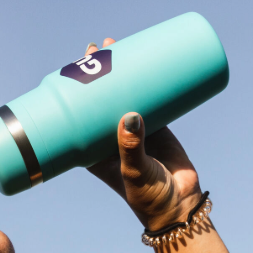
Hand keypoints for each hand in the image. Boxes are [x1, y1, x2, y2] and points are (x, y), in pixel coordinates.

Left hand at [83, 39, 203, 229]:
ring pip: (124, 93)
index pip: (77, 114)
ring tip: (118, 46)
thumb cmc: (147, 196)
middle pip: (99, 97)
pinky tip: (148, 60)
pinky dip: (149, 80)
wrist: (179, 207)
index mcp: (94, 148)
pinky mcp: (160, 127)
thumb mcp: (133, 172)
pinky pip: (152, 97)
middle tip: (98, 47)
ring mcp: (135, 130)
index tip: (73, 66)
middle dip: (98, 71)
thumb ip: (131, 147)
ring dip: (121, 70)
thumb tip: (130, 115)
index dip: (73, 90)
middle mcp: (111, 136)